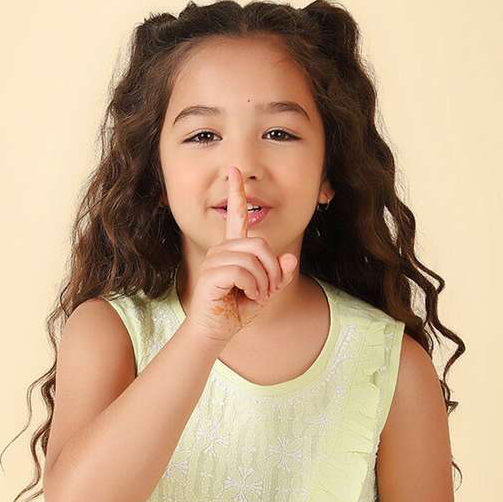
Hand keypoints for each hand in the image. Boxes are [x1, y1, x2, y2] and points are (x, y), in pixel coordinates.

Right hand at [184, 165, 297, 344]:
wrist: (215, 331)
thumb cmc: (237, 310)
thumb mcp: (266, 291)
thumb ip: (279, 274)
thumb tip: (290, 258)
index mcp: (233, 249)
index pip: (236, 216)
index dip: (236, 192)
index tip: (233, 170)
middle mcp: (222, 249)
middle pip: (260, 244)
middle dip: (273, 270)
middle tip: (269, 290)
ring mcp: (215, 260)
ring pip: (253, 259)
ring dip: (264, 282)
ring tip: (257, 296)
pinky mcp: (212, 273)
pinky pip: (244, 272)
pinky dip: (254, 287)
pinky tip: (248, 297)